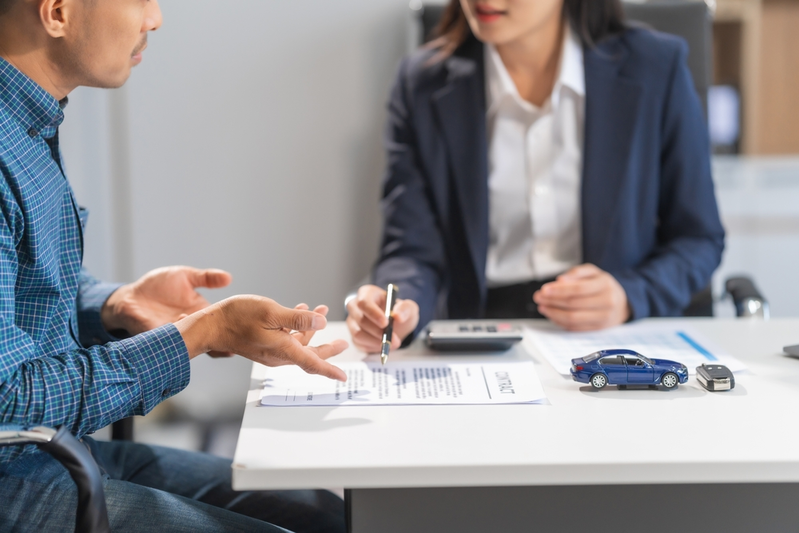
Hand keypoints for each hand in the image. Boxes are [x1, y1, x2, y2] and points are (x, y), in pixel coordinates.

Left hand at [101, 266, 231, 335]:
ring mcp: (176, 334)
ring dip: (204, 342)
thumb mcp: (185, 276)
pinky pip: (172, 344)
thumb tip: (228, 277)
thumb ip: (206, 278)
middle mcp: (191, 326)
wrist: (129, 297)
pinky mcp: (159, 337)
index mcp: (200, 312)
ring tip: (216, 340)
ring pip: (195, 344)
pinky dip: (180, 342)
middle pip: (212, 339)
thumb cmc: (156, 286)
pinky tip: (187, 337)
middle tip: (236, 340)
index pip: (220, 323)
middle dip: (224, 341)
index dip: (232, 328)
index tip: (246, 330)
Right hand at [176, 296, 348, 381]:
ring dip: (310, 329)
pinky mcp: (264, 345)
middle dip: (327, 348)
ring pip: (298, 344)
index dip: (330, 370)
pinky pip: (287, 339)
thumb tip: (321, 324)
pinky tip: (299, 310)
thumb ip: (298, 319)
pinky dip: (296, 327)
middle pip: (309, 355)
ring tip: (321, 310)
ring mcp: (270, 351)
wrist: (211, 325)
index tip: (344, 377)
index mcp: (283, 350)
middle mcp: (279, 355)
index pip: (312, 364)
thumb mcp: (272, 312)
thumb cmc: (237, 317)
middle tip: (342, 343)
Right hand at [346, 284, 418, 352]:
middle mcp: (356, 306)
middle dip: (377, 331)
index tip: (386, 323)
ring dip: (376, 341)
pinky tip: (384, 344)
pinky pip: (360, 344)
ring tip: (392, 343)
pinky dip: (373, 347)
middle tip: (393, 339)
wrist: (397, 325)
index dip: (373, 313)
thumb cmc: (399, 312)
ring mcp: (352, 321)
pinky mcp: (353, 336)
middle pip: (360, 319)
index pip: (364, 302)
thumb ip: (405, 309)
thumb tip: (398, 316)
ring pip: (358, 333)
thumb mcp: (408, 307)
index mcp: (367, 293)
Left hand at [533, 264, 629, 330]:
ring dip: (553, 313)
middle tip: (539, 297)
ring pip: (573, 318)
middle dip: (552, 301)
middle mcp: (606, 302)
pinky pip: (575, 327)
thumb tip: (560, 280)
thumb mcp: (593, 272)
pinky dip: (560, 321)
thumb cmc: (603, 286)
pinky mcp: (597, 329)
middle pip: (573, 304)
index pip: (578, 289)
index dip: (559, 290)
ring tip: (542, 307)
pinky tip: (551, 314)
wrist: (621, 303)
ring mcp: (603, 318)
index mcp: (605, 285)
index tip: (544, 289)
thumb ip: (577, 272)